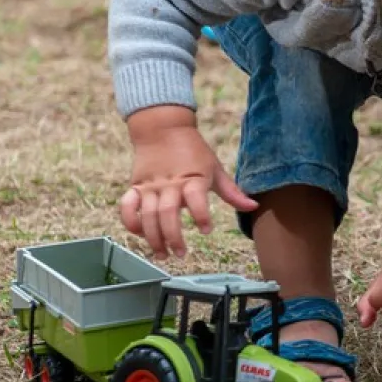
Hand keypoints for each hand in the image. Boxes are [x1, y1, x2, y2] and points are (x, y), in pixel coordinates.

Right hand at [117, 106, 257, 258]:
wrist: (163, 127)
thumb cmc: (193, 151)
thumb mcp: (215, 168)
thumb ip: (231, 192)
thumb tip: (253, 207)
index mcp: (192, 178)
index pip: (196, 198)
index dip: (201, 216)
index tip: (207, 231)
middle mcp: (170, 184)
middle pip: (166, 213)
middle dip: (173, 237)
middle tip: (181, 254)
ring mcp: (150, 186)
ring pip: (147, 215)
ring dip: (153, 238)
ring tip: (163, 254)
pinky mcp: (136, 186)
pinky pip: (127, 206)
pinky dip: (130, 221)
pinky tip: (139, 234)